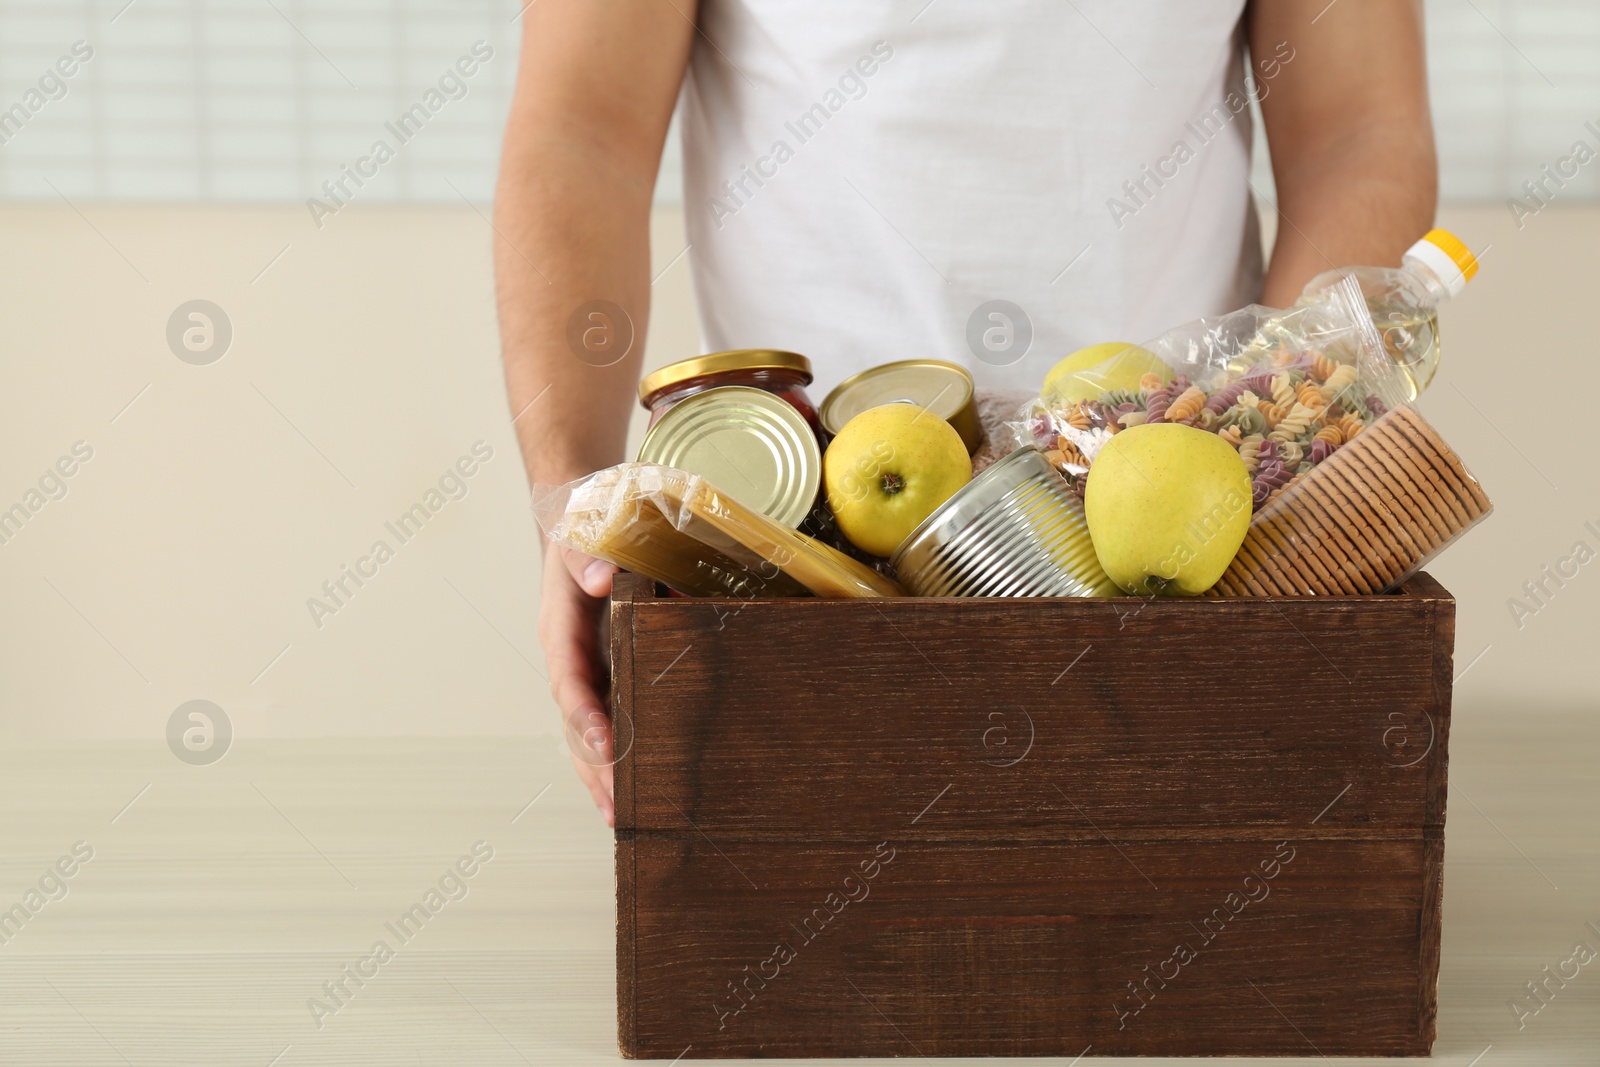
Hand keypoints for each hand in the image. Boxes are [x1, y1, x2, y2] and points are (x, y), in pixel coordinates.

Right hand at [539, 545, 619, 825]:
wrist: (585, 517)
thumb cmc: (588, 524)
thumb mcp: (584, 530)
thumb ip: (589, 554)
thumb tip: (602, 580)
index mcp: (561, 627)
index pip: (569, 680)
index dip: (585, 714)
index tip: (608, 743)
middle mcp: (568, 658)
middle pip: (574, 722)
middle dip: (595, 764)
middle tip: (618, 804)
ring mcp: (584, 671)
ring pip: (585, 733)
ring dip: (600, 775)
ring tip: (620, 818)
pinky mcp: (604, 675)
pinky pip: (606, 721)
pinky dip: (614, 757)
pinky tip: (630, 792)